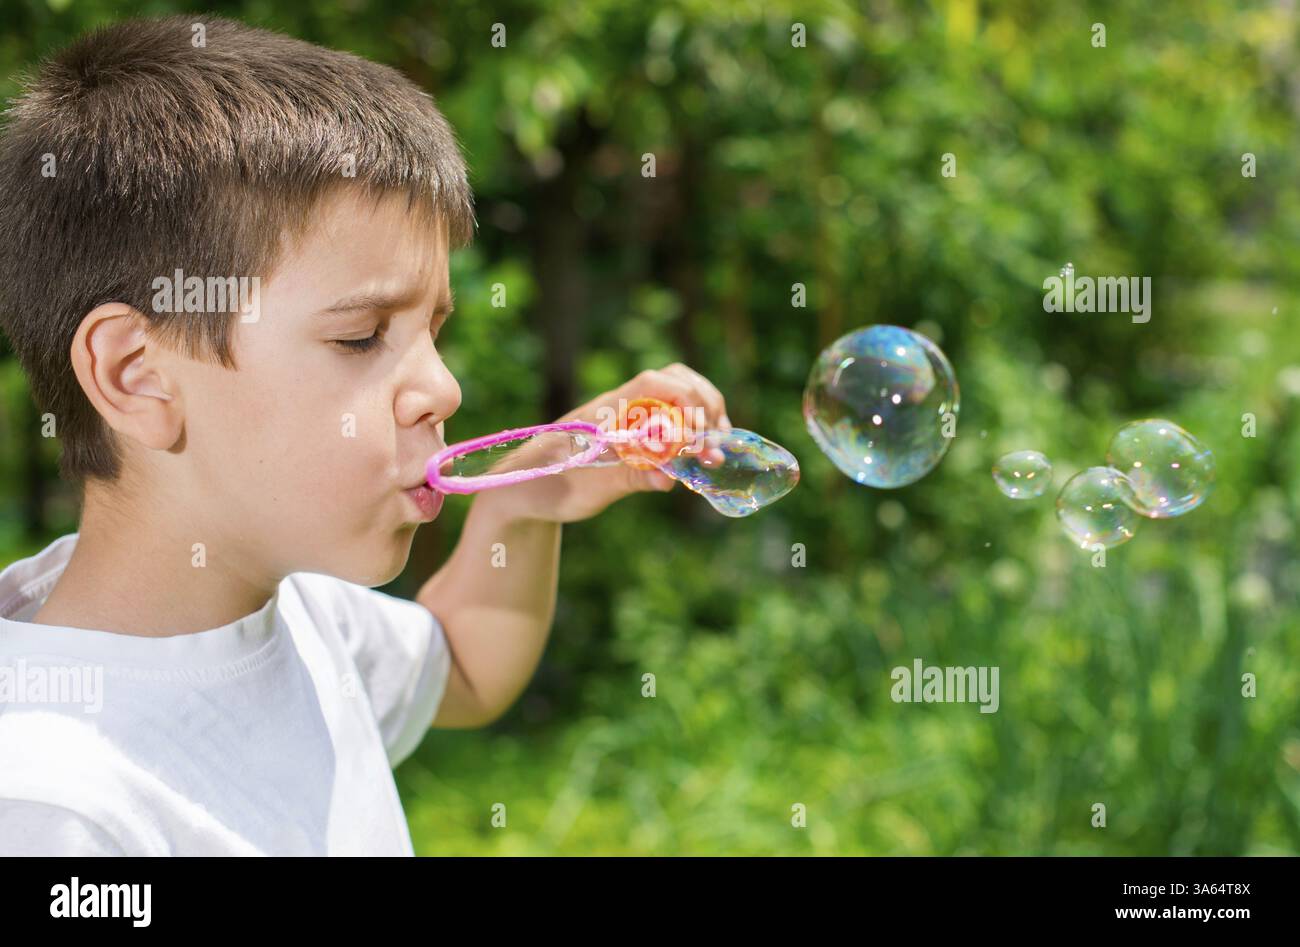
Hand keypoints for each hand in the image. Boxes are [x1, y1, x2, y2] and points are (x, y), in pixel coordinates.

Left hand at [473, 362, 731, 523]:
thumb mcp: (588, 487)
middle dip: (705, 405)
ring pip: (676, 394)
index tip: (696, 440)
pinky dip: (691, 429)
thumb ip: (628, 478)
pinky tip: (698, 455)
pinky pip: (669, 418)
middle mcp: (620, 406)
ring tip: (714, 449)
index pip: (656, 384)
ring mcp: (626, 417)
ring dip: (702, 415)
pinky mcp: (631, 434)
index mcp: (607, 410)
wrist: (520, 490)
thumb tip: (669, 478)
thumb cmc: (548, 486)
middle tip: (716, 444)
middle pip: (676, 380)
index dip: (686, 404)